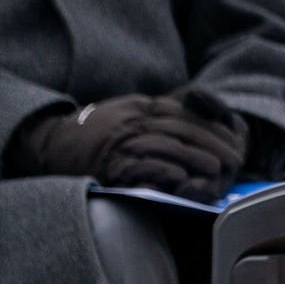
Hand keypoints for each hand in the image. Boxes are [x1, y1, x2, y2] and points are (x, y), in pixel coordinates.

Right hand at [8, 93, 245, 198]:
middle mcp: (133, 118)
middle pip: (182, 126)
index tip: (235, 139)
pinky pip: (137, 165)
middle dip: (213, 142)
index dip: (214, 125)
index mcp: (141, 106)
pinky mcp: (107, 164)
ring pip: (165, 144)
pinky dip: (161, 170)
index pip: (186, 111)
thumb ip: (159, 113)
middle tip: (234, 158)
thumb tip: (199, 114)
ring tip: (216, 169)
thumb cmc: (94, 132)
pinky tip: (181, 177)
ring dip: (194, 157)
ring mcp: (119, 140)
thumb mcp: (129, 111)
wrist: (49, 142)